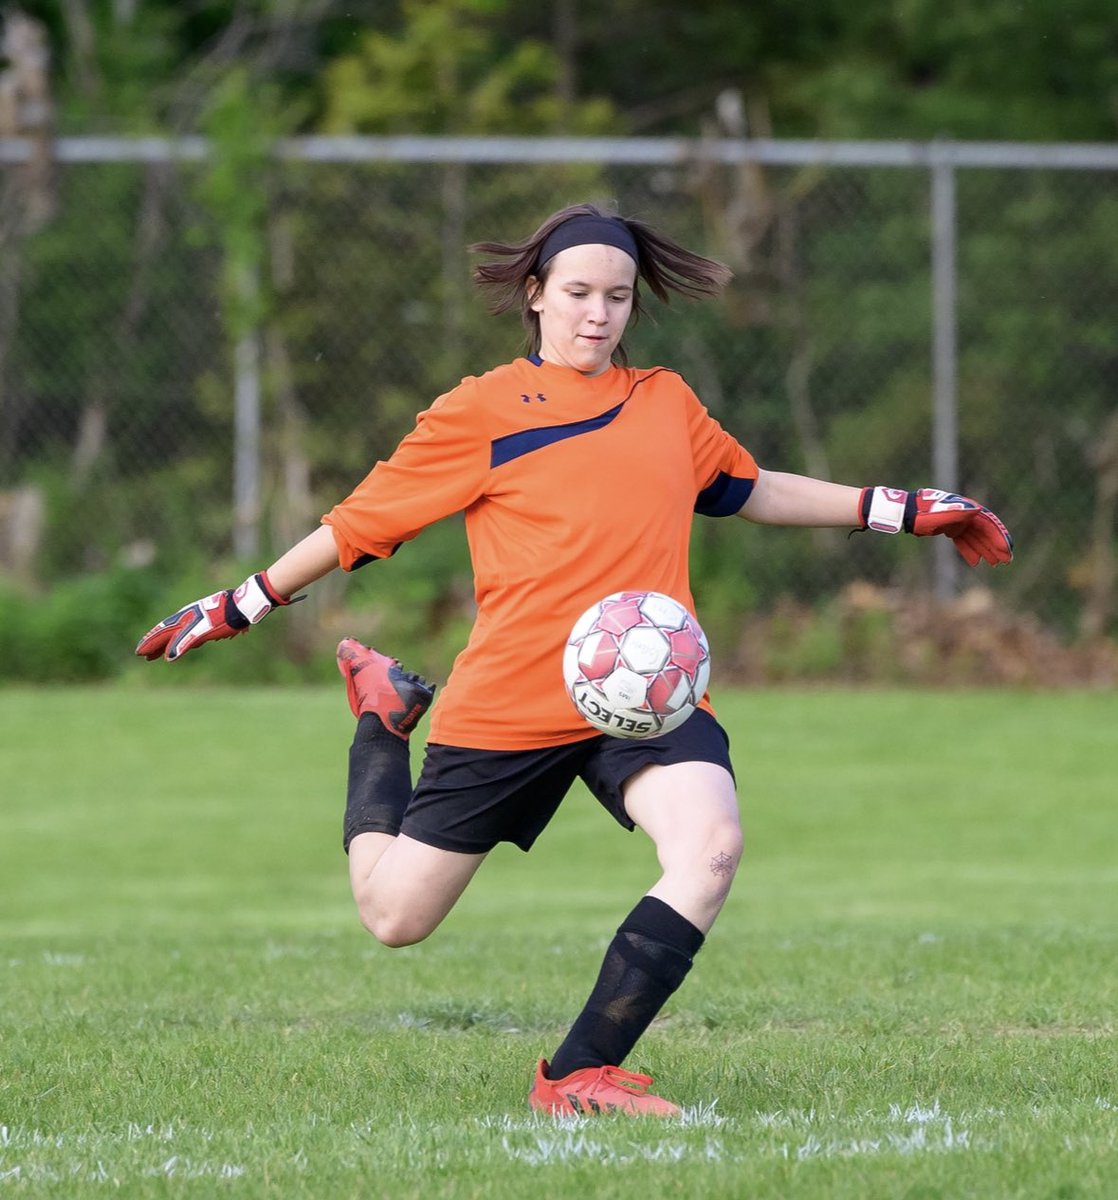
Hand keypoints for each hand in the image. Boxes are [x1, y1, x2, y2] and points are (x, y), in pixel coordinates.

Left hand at [135, 570, 292, 661]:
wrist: (242, 605)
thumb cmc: (231, 610)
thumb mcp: (214, 622)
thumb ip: (207, 631)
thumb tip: (206, 640)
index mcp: (190, 615)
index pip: (168, 626)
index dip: (156, 635)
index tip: (147, 645)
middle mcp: (188, 617)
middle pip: (164, 630)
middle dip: (151, 641)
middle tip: (139, 652)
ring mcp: (194, 623)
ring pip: (169, 635)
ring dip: (157, 646)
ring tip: (145, 655)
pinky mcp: (201, 629)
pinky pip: (185, 641)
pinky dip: (176, 649)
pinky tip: (168, 658)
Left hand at [861, 486, 1012, 566]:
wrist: (907, 512)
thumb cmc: (923, 514)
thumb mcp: (941, 515)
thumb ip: (958, 513)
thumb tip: (978, 510)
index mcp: (968, 510)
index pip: (988, 525)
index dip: (999, 538)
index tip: (1007, 552)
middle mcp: (966, 515)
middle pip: (984, 533)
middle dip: (995, 547)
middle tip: (1006, 562)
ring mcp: (958, 521)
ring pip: (975, 538)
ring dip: (985, 550)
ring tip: (994, 564)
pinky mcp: (950, 527)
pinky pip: (963, 540)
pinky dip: (969, 550)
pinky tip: (975, 562)